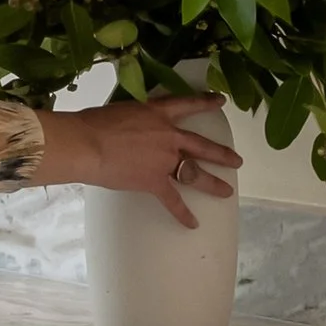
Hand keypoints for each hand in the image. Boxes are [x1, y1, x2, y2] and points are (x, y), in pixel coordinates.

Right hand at [40, 93, 240, 226]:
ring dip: (212, 183)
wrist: (88, 143)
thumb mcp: (123, 109)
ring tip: (226, 191)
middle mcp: (169, 136)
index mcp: (159, 113)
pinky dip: (183, 214)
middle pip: (202, 146)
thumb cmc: (96, 122)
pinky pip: (173, 200)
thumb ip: (136, 116)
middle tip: (237, 161)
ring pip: (195, 173)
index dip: (206, 102)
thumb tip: (133, 124)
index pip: (187, 104)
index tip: (220, 101)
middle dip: (221, 154)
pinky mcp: (155, 181)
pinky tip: (193, 224)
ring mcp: (165, 160)